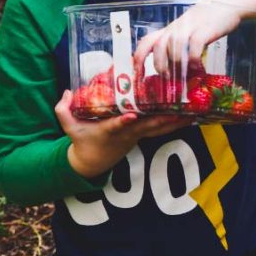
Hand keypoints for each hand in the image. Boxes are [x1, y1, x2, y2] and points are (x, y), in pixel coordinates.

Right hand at [55, 90, 187, 177]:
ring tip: (192, 112)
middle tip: (178, 110)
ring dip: (174, 121)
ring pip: (158, 128)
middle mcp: (126, 134)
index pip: (115, 126)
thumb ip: (63, 110)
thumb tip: (66, 91)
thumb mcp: (68, 127)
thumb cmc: (81, 141)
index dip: (123, 122)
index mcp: (107, 131)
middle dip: (162, 119)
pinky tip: (189, 116)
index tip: (131, 116)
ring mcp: (136, 135)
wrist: (93, 163)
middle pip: (146, 126)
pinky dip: (173, 123)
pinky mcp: (143, 135)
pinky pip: (160, 128)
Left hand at [134, 1, 241, 77]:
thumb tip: (176, 69)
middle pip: (159, 45)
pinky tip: (198, 67)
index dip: (139, 57)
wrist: (228, 2)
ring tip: (185, 74)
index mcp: (171, 29)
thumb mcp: (190, 31)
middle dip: (159, 64)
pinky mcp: (205, 29)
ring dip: (177, 63)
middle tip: (167, 78)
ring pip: (175, 46)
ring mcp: (191, 27)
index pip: (148, 41)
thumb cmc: (209, 20)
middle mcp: (177, 27)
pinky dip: (194, 59)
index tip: (138, 74)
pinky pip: (194, 46)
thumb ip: (181, 45)